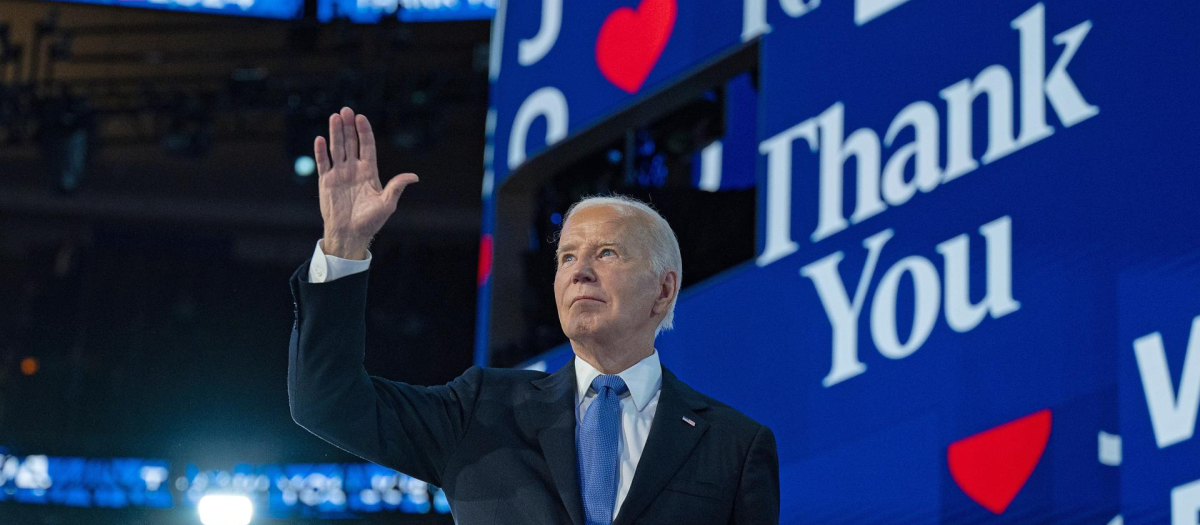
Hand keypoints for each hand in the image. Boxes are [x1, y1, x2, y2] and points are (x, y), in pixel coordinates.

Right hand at [315, 107, 418, 259]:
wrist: (350, 234)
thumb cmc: (370, 221)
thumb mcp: (387, 204)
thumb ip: (396, 187)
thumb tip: (414, 177)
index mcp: (369, 172)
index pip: (367, 146)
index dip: (364, 132)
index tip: (361, 117)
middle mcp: (354, 169)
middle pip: (351, 143)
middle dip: (348, 127)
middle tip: (346, 110)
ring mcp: (339, 174)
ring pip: (337, 148)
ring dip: (335, 133)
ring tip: (334, 117)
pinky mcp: (326, 181)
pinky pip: (323, 163)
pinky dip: (321, 151)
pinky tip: (320, 139)